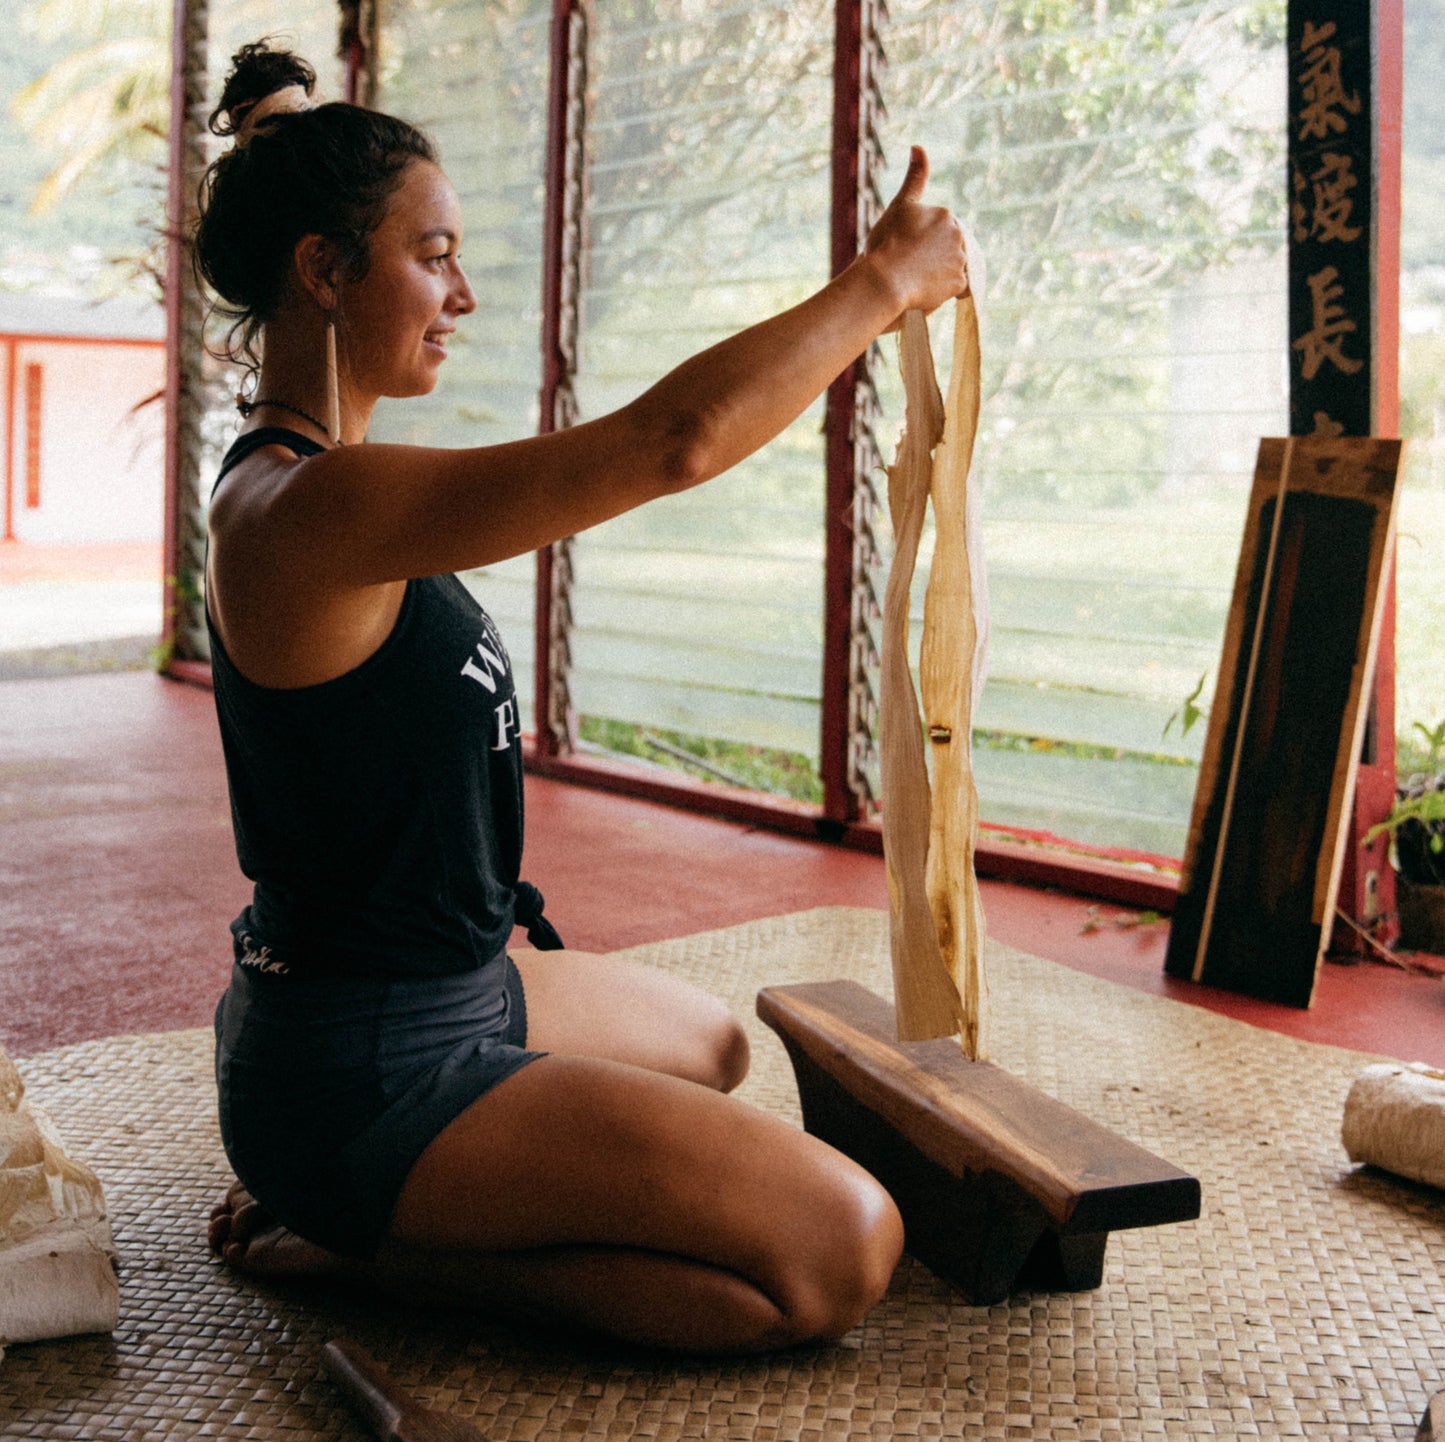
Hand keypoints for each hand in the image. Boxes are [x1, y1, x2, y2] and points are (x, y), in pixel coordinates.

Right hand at [863, 146, 969, 327]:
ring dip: (938, 273)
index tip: (905, 251)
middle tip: (909, 267)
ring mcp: (961, 260)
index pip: (938, 231)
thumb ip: (914, 177)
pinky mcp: (960, 284)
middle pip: (948, 248)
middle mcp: (959, 235)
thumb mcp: (900, 206)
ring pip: (952, 267)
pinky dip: (942, 290)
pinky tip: (925, 290)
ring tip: (915, 280)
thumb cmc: (886, 243)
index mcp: (945, 215)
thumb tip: (918, 146)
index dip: (920, 243)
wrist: (884, 280)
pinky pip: (956, 288)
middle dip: (932, 257)